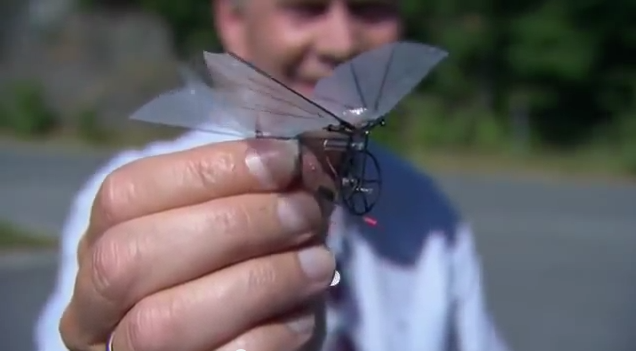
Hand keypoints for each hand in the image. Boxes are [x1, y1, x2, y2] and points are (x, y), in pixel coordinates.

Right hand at [59, 138, 336, 350]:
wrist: (245, 339)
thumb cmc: (236, 271)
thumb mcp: (238, 225)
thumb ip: (252, 194)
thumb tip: (302, 162)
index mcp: (102, 242)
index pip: (127, 195)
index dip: (209, 171)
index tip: (284, 160)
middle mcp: (95, 303)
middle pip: (132, 257)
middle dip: (234, 224)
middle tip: (304, 213)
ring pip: (165, 321)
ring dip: (260, 280)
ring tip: (318, 263)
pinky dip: (271, 332)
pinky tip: (303, 314)